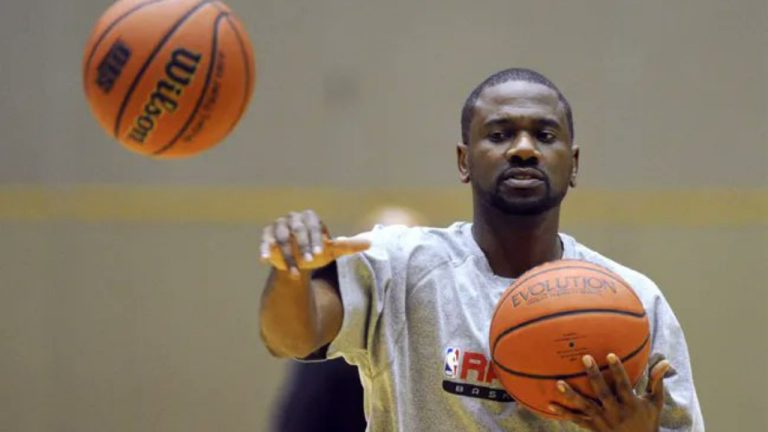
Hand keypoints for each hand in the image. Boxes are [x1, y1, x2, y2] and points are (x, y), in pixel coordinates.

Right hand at [260, 210, 369, 274]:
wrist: (298, 261)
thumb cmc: (317, 252)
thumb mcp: (333, 250)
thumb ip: (349, 246)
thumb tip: (371, 243)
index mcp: (310, 218)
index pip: (313, 226)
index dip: (316, 240)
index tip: (320, 254)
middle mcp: (293, 218)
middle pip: (297, 231)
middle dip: (302, 247)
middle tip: (309, 262)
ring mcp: (279, 225)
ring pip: (281, 239)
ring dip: (287, 255)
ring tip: (293, 272)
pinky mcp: (267, 235)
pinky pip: (265, 241)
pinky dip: (264, 249)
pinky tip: (264, 260)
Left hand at [548, 354, 670, 431]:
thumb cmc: (648, 421)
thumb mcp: (654, 402)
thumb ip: (657, 381)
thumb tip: (665, 361)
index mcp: (631, 404)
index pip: (624, 385)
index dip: (618, 370)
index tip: (610, 354)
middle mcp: (616, 413)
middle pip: (603, 392)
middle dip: (594, 376)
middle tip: (585, 357)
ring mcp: (603, 421)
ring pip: (586, 407)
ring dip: (572, 395)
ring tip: (558, 382)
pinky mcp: (594, 428)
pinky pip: (577, 420)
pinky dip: (564, 413)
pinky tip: (550, 404)